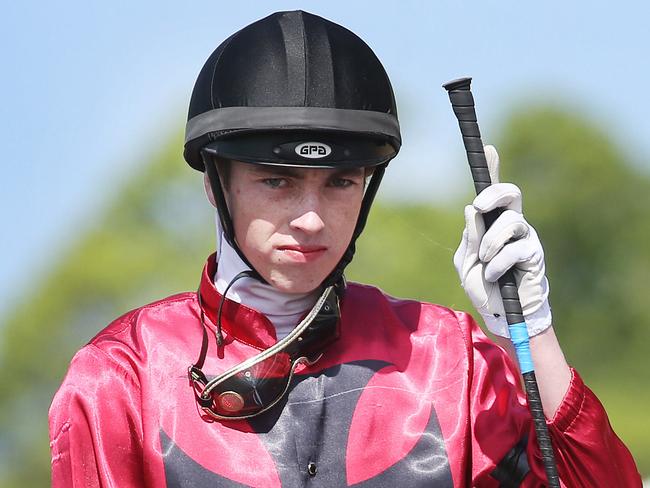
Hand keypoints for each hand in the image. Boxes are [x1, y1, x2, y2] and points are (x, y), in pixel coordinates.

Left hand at [453, 145, 551, 337]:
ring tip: (485, 259)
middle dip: (495, 194)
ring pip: (511, 221)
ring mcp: (525, 237)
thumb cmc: (483, 285)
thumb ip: (469, 236)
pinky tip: (494, 275)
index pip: (493, 191)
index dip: (492, 168)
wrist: (500, 313)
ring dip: (491, 241)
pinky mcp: (534, 254)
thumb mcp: (467, 261)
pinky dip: (498, 262)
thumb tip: (472, 209)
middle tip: (480, 207)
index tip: (487, 148)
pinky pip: (515, 248)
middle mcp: (512, 224)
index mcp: (492, 222)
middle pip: (512, 193)